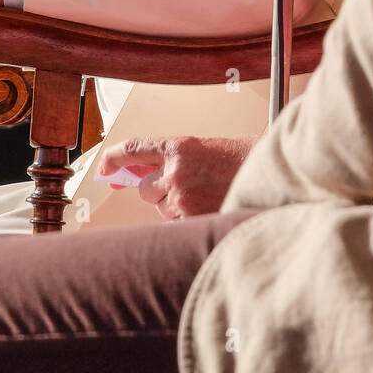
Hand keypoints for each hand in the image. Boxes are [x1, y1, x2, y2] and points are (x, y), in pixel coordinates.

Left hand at [97, 135, 255, 220]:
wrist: (268, 173)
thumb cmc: (241, 161)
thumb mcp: (202, 151)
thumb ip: (172, 161)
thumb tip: (144, 177)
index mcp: (178, 147)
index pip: (133, 149)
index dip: (113, 158)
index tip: (104, 167)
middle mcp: (175, 171)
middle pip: (146, 189)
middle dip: (159, 192)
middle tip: (186, 189)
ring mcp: (182, 197)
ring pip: (163, 209)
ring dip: (177, 208)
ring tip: (206, 196)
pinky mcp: (190, 219)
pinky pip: (176, 225)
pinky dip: (188, 222)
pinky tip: (208, 208)